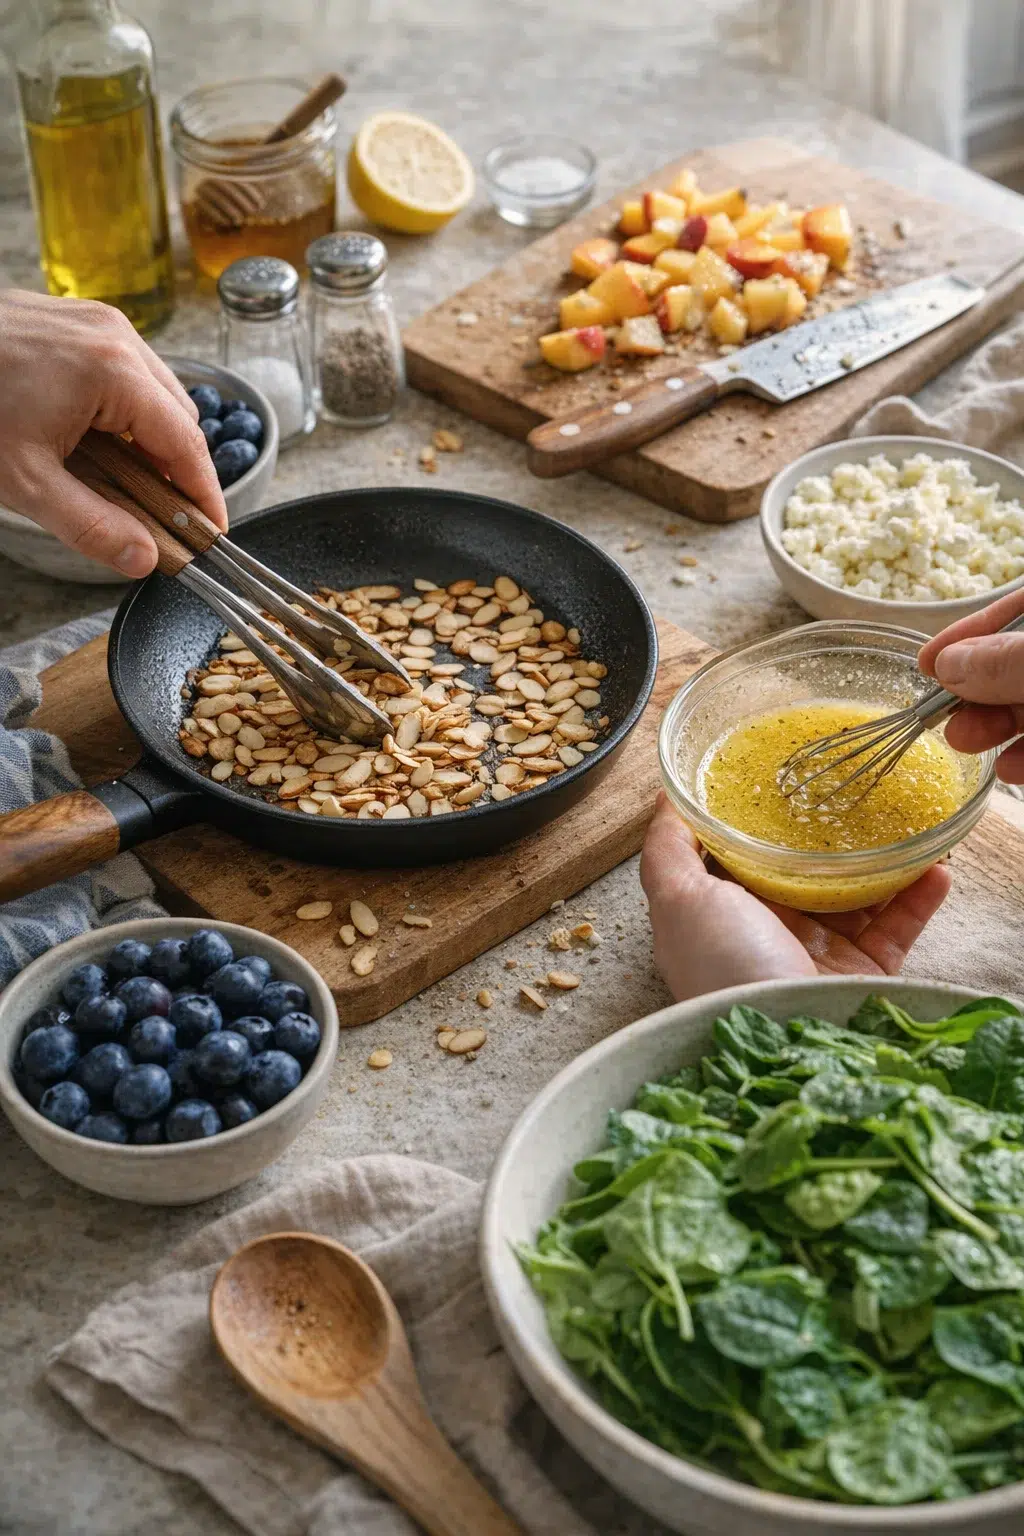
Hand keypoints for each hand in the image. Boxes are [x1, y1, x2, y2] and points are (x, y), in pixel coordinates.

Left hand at [0, 290, 225, 576]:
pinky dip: (123, 410)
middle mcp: (115, 336)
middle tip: (159, 517)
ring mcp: (95, 320)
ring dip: (149, 439)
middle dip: (174, 469)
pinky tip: (95, 440)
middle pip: (179, 415)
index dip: (204, 496)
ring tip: (121, 480)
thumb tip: (144, 559)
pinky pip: (124, 370)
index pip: (187, 445)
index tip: (211, 534)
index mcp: (114, 371)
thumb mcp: (24, 481)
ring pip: (154, 391)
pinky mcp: (74, 320)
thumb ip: (91, 527)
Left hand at [639, 794, 950, 1001]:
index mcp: (720, 915)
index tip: (779, 778)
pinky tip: (935, 867)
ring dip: (883, 860)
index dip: (754, 820)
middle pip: (801, 872)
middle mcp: (766, 934)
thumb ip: (668, 848)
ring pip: (856, 895)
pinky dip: (918, 898)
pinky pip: (896, 929)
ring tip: (906, 823)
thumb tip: (663, 799)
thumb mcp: (677, 897)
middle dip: (828, 837)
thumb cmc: (721, 966)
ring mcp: (817, 956)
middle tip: (855, 793)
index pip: (737, 858)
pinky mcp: (861, 977)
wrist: (782, 1044)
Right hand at [918, 586, 1023, 782]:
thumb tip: (949, 665)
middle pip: (1012, 663)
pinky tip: (1008, 768)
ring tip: (966, 742)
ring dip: (994, 726)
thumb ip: (1005, 661)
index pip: (1012, 611)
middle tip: (942, 713)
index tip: (927, 663)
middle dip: (974, 690)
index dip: (968, 633)